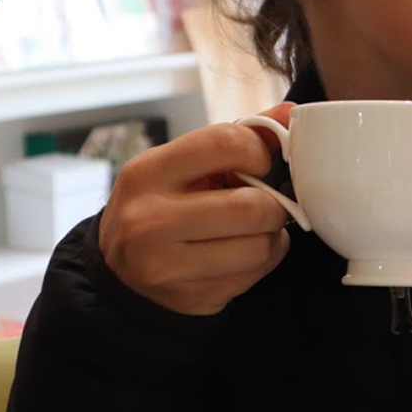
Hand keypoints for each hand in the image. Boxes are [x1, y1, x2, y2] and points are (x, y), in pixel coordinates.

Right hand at [98, 102, 294, 315]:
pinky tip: (243, 251)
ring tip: (254, 228)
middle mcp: (149, 219)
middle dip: (273, 202)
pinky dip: (264, 259)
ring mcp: (167, 265)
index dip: (259, 151)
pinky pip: (256, 273)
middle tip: (266, 201)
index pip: (224, 143)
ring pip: (259, 245)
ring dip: (270, 234)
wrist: (121, 275)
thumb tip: (290, 113)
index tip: (261, 162)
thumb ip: (237, 138)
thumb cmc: (161, 207)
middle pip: (249, 205)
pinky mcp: (191, 298)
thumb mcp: (183, 167)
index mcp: (147, 173)